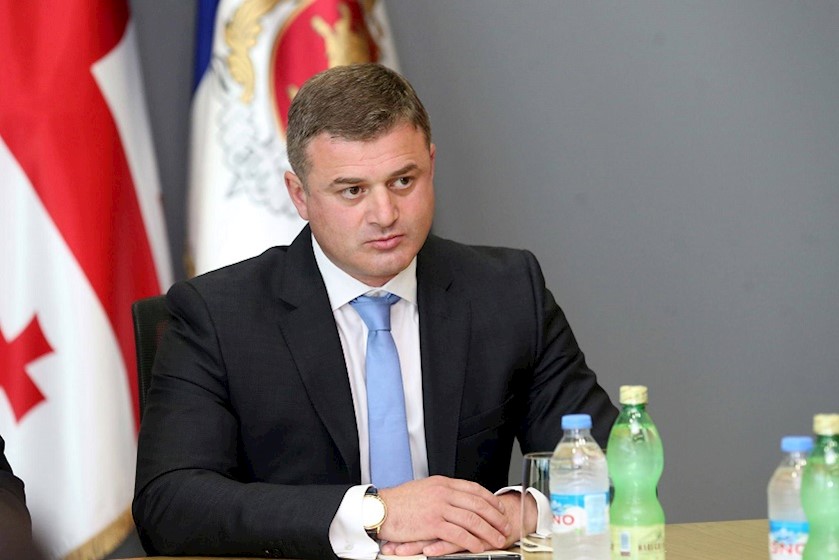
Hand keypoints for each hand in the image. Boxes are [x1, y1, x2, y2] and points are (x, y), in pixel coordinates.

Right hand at [377, 476, 511, 553]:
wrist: (380, 509)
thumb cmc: (398, 502)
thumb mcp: (423, 489)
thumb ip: (441, 493)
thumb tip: (455, 499)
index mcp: (442, 483)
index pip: (474, 488)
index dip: (489, 499)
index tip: (499, 508)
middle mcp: (443, 493)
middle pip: (478, 504)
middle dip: (495, 517)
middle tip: (505, 526)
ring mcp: (439, 508)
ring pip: (472, 520)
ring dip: (488, 531)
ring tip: (497, 539)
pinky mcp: (432, 524)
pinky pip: (459, 534)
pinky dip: (472, 541)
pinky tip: (478, 547)